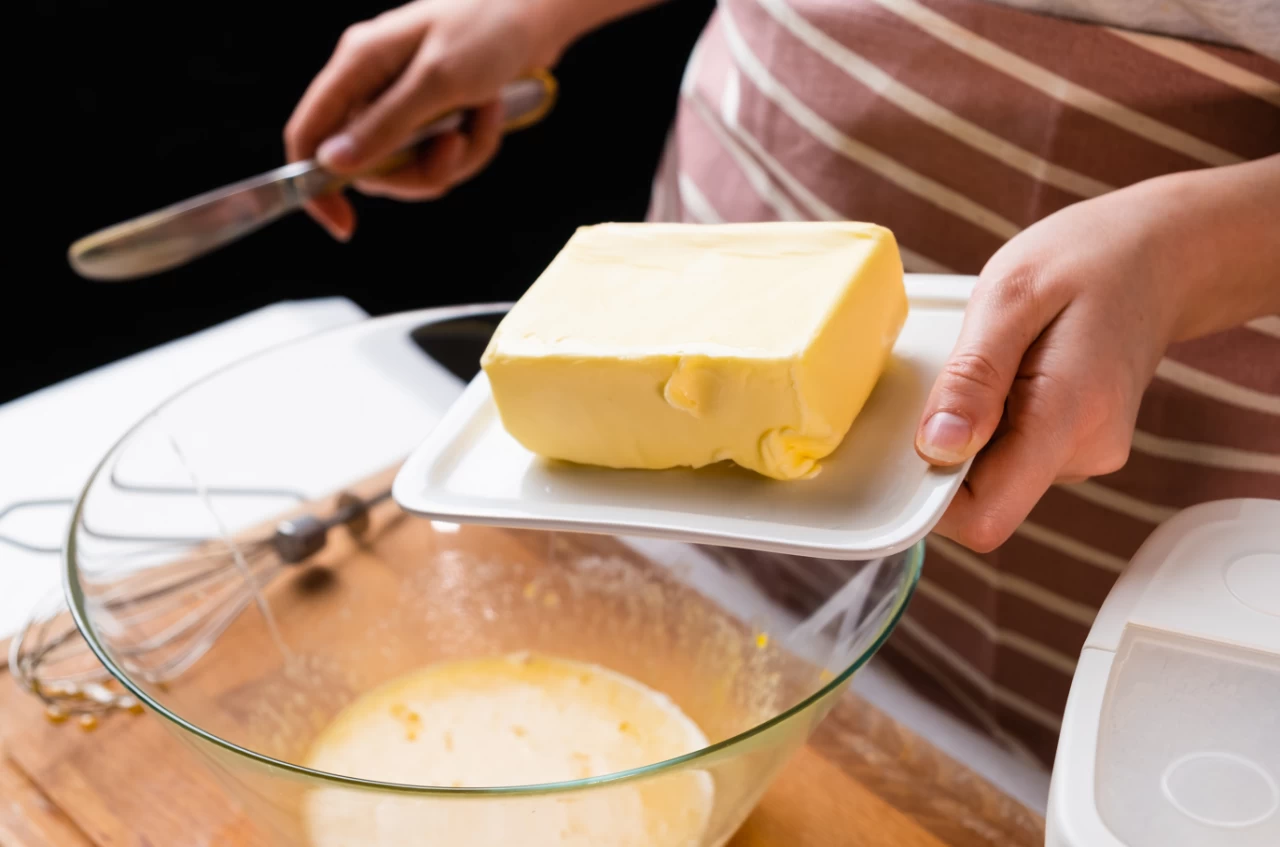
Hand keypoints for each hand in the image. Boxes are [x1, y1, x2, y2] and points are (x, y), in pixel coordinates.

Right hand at [284, 0, 564, 240]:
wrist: (539, 10)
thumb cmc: (488, 28)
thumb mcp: (438, 81)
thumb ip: (385, 125)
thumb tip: (332, 164)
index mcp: (358, 65)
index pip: (308, 134)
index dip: (315, 186)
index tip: (343, 226)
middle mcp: (373, 83)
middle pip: (368, 165)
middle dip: (419, 170)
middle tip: (456, 146)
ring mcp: (405, 99)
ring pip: (411, 166)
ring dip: (456, 157)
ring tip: (484, 114)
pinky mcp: (435, 110)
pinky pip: (442, 154)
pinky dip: (474, 143)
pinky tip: (491, 110)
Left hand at [914, 156, 1279, 551]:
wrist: (1159, 254)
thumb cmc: (1087, 261)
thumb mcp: (1010, 296)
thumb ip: (972, 377)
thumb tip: (936, 449)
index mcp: (1068, 418)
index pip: (986, 516)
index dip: (933, 500)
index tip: (912, 444)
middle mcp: (1085, 452)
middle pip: (984, 498)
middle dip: (950, 449)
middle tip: (964, 372)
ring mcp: (1085, 454)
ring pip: (995, 476)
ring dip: (973, 428)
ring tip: (999, 360)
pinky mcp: (1076, 447)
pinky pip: (1013, 454)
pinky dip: (995, 420)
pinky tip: (1014, 371)